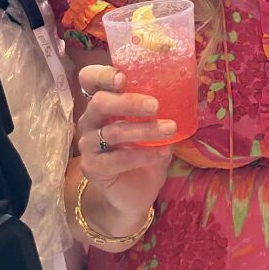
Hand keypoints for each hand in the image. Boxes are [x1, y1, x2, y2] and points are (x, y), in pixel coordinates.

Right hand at [75, 64, 173, 232]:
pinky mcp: (92, 168)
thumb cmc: (144, 154)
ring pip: (112, 132)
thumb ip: (159, 113)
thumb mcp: (154, 128)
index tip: (122, 78)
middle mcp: (90, 120)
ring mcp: (87, 145)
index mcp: (102, 103)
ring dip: (144, 130)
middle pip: (100, 102)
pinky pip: (115, 160)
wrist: (133, 194)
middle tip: (155, 105)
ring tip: (169, 129)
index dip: (102, 75)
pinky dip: (141, 155)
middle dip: (128, 102)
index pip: (90, 80)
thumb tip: (181, 95)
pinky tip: (161, 154)